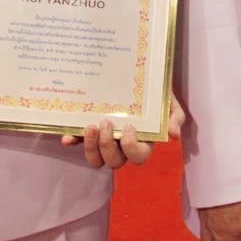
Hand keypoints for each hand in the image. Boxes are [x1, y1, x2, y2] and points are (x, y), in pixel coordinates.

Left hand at [62, 96, 186, 168]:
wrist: (138, 78)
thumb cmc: (155, 94)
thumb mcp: (168, 102)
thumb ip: (175, 117)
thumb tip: (174, 134)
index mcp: (142, 142)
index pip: (137, 157)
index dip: (131, 147)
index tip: (129, 127)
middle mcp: (122, 147)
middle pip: (114, 162)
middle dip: (107, 146)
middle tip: (104, 123)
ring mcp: (105, 141)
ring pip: (96, 160)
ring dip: (91, 148)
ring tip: (90, 126)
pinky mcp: (89, 133)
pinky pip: (78, 144)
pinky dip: (72, 142)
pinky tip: (66, 137)